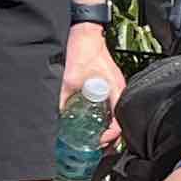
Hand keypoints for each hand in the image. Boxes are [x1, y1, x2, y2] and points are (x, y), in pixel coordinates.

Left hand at [59, 22, 120, 143]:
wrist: (86, 33)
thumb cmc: (84, 52)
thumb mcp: (70, 79)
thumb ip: (65, 99)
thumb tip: (60, 117)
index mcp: (115, 90)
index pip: (119, 122)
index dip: (109, 136)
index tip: (97, 142)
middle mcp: (120, 91)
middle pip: (120, 122)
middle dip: (109, 137)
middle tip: (96, 147)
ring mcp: (116, 88)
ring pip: (117, 115)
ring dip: (108, 128)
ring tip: (95, 139)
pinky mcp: (110, 85)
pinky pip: (112, 106)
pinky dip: (106, 117)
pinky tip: (94, 121)